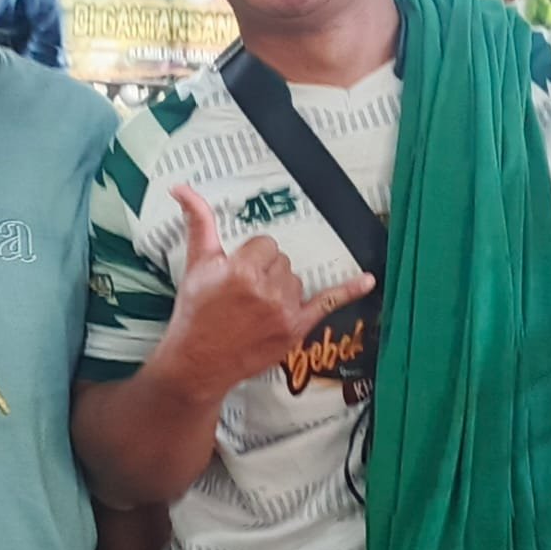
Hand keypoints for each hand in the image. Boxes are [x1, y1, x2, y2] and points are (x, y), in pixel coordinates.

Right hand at [153, 186, 375, 401]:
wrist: (197, 361)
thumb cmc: (195, 312)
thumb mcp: (196, 264)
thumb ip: (198, 222)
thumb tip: (182, 188)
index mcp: (243, 269)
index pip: (266, 244)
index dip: (250, 257)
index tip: (236, 274)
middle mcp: (267, 289)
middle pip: (282, 261)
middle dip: (265, 272)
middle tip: (242, 294)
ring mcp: (284, 311)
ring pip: (296, 281)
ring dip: (281, 289)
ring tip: (255, 308)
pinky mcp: (295, 329)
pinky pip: (328, 303)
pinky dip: (350, 291)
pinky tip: (368, 279)